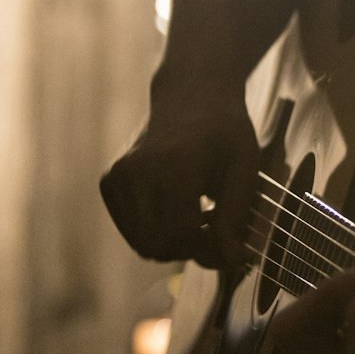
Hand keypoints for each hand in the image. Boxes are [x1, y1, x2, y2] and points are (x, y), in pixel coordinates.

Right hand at [99, 93, 258, 268]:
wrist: (191, 94)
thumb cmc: (225, 129)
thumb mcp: (244, 166)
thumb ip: (236, 213)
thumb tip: (232, 260)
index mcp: (173, 164)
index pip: (182, 234)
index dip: (209, 251)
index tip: (231, 248)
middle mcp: (137, 170)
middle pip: (159, 244)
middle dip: (192, 251)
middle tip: (217, 233)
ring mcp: (118, 176)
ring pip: (143, 243)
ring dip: (175, 244)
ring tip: (200, 217)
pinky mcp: (110, 182)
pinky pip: (132, 230)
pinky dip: (157, 231)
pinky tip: (179, 209)